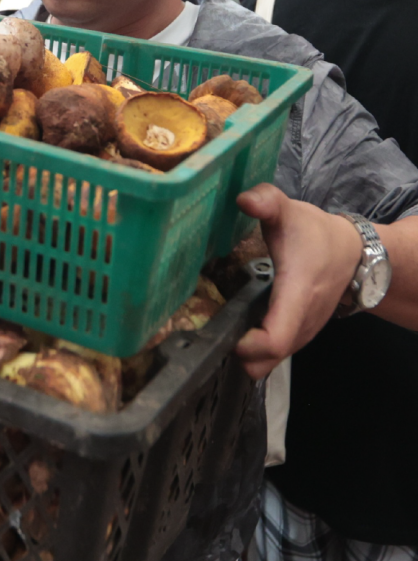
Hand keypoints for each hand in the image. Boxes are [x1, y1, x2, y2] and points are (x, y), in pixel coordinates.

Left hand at [234, 184, 362, 378]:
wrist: (351, 252)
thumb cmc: (316, 234)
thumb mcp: (290, 211)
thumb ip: (267, 201)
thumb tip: (243, 198)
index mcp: (297, 295)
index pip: (276, 339)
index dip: (248, 345)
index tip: (225, 332)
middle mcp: (302, 322)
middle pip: (267, 360)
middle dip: (237, 353)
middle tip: (209, 328)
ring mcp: (302, 333)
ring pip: (270, 362)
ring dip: (245, 353)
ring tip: (219, 325)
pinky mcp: (299, 335)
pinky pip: (274, 355)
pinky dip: (255, 349)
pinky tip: (238, 326)